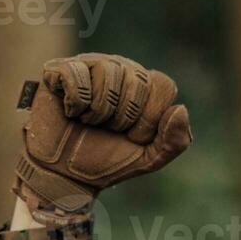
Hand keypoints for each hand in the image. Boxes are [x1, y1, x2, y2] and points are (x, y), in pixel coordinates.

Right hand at [12, 54, 192, 223]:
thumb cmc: (106, 160)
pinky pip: (76, 75)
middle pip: (137, 80)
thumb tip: (181, 109)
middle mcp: (119, 68)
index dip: (150, 117)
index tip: (133, 135)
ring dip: (98, 111)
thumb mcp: (149, 159)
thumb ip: (176, 141)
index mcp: (144, 85)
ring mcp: (89, 65)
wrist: (65, 174)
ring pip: (107, 73)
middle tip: (108, 128)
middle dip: (124, 117)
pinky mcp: (59, 69)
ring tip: (89, 121)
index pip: (164, 85)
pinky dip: (75, 103)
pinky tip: (71, 112)